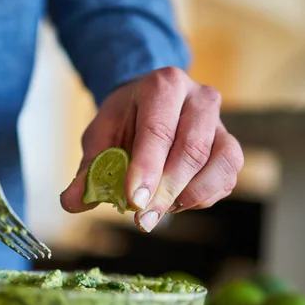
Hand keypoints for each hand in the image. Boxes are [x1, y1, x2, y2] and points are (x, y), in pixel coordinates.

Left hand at [60, 67, 243, 232]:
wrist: (150, 107)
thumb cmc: (125, 122)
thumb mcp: (101, 137)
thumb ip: (90, 169)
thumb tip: (73, 202)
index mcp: (163, 85)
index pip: (158, 130)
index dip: (147, 168)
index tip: (135, 201)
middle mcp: (199, 98)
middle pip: (192, 149)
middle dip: (167, 190)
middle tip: (144, 219)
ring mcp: (221, 122)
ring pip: (220, 162)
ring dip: (189, 196)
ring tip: (159, 209)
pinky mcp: (231, 146)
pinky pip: (227, 178)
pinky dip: (203, 198)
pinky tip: (176, 203)